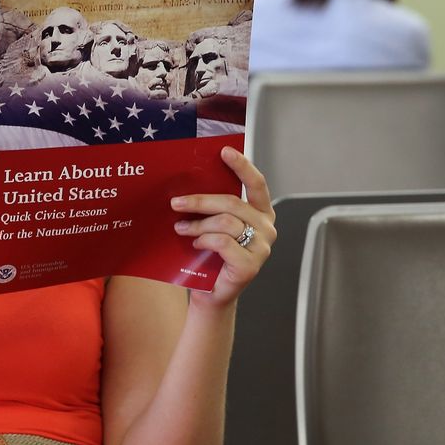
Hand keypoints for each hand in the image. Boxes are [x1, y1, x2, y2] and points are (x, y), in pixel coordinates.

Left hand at [173, 146, 274, 307]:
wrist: (210, 292)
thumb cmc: (212, 256)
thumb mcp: (215, 225)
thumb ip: (214, 207)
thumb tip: (190, 184)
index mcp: (262, 213)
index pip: (256, 184)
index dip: (242, 166)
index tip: (224, 151)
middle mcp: (267, 228)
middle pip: (231, 203)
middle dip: (200, 201)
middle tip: (177, 203)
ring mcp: (262, 248)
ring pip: (225, 222)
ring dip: (197, 224)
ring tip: (181, 228)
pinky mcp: (251, 265)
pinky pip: (223, 242)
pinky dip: (205, 240)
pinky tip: (196, 244)